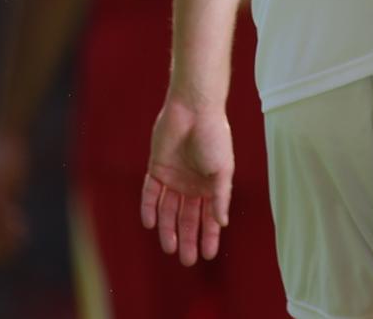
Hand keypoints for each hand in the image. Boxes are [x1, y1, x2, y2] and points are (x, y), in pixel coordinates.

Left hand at [0, 128, 29, 262]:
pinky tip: (21, 229)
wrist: (5, 132)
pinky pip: (0, 212)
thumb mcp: (5, 179)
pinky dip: (9, 223)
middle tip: (6, 257)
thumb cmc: (6, 153)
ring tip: (18, 246)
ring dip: (2, 237)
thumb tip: (10, 211)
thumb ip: (5, 196)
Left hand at [140, 96, 234, 265]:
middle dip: (189, 239)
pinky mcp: (156, 169)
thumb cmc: (214, 137)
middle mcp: (192, 185)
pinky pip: (150, 194)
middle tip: (188, 261)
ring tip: (170, 249)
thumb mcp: (223, 170)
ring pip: (168, 211)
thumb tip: (222, 223)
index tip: (208, 255)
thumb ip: (221, 197)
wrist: (194, 111)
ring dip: (169, 229)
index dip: (209, 236)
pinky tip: (151, 224)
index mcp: (211, 185)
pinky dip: (149, 209)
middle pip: (188, 218)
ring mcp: (173, 178)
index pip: (209, 216)